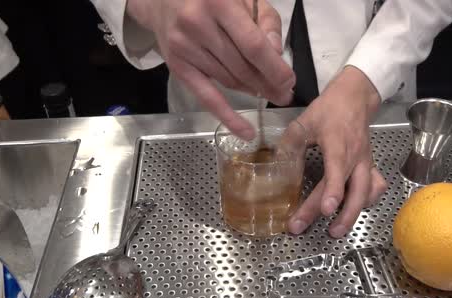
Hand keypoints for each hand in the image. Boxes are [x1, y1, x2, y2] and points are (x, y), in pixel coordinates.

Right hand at [126, 0, 295, 139]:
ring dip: (252, 91)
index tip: (289, 82)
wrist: (162, 0)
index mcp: (219, 3)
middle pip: (241, 66)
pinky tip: (246, 131)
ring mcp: (185, 47)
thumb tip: (277, 57)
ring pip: (229, 80)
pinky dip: (228, 117)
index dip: (274, 68)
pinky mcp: (178, 66)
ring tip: (269, 95)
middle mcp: (198, 24)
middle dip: (268, 84)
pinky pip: (207, 97)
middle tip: (284, 95)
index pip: (253, 45)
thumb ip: (265, 24)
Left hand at [288, 66, 387, 237]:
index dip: (333, 192)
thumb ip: (290, 144)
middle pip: (352, 191)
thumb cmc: (329, 109)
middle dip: (337, 215)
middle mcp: (356, 157)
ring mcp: (365, 163)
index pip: (337, 172)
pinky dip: (368, 201)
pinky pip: (375, 187)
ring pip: (366, 193)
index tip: (326, 210)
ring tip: (336, 231)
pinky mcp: (370, 165)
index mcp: (338, 145)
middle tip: (318, 232)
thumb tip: (276, 166)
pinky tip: (356, 209)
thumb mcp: (304, 121)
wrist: (355, 97)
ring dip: (353, 214)